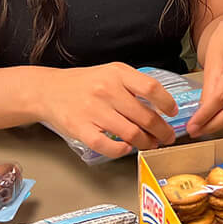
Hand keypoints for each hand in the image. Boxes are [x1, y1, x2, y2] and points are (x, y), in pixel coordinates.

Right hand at [37, 63, 178, 157]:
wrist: (49, 90)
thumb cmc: (86, 83)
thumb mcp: (112, 73)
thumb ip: (134, 85)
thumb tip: (160, 105)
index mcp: (118, 74)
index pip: (151, 87)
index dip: (166, 102)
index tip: (172, 113)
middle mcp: (107, 90)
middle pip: (144, 115)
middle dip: (161, 130)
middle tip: (167, 137)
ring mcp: (93, 110)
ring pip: (130, 132)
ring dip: (145, 142)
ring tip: (150, 144)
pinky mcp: (80, 128)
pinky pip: (107, 145)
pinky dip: (121, 150)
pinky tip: (126, 148)